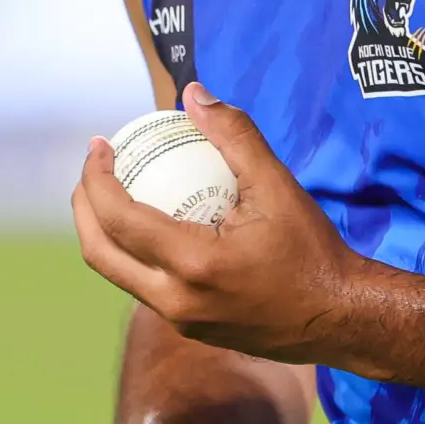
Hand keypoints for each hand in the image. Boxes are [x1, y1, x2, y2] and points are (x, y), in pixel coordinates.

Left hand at [73, 82, 372, 362]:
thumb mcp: (277, 185)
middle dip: (84, 207)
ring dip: (105, 232)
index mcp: (193, 264)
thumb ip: (234, 135)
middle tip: (95, 169)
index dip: (96, 178)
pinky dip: (135, 253)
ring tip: (114, 192)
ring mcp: (180, 320)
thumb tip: (192, 94)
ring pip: (119, 274)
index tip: (99, 145)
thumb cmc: (313, 251)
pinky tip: (153, 223)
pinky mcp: (191, 329)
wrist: (340, 317)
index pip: (118, 218)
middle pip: (100, 254)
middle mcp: (176, 299)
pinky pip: (146, 287)